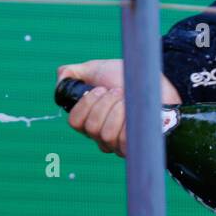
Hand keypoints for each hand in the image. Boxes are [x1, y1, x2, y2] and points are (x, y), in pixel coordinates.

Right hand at [56, 59, 182, 157]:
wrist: (156, 82)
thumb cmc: (129, 77)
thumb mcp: (97, 69)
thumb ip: (74, 72)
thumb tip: (59, 79)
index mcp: (91, 119)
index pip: (75, 123)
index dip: (85, 105)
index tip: (98, 89)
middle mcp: (102, 136)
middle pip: (91, 128)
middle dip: (105, 103)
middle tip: (118, 91)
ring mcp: (119, 144)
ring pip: (106, 134)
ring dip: (119, 109)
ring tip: (129, 99)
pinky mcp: (136, 147)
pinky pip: (124, 141)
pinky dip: (129, 121)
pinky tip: (136, 112)